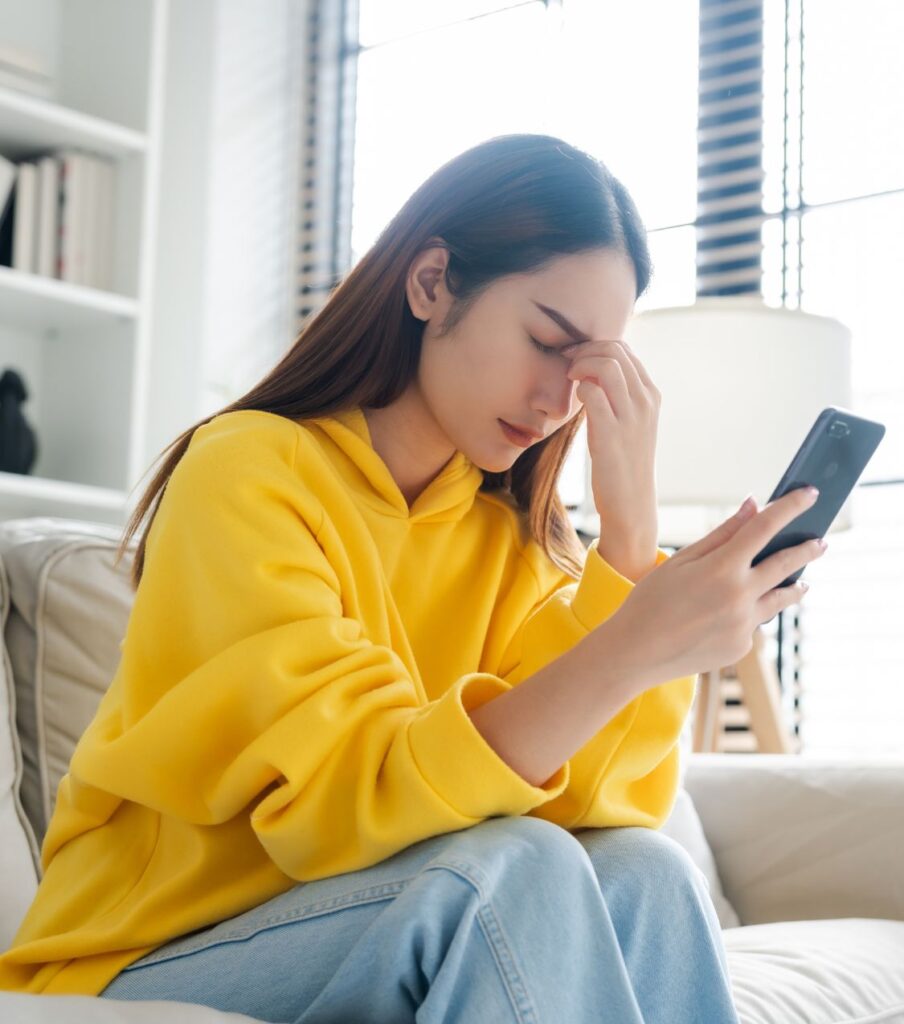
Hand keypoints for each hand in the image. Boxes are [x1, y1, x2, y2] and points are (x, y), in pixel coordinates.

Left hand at [562, 336, 661, 570]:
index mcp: (650, 394)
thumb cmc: (623, 462)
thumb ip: (619, 396)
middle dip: (583, 350)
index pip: (623, 349)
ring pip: (606, 364)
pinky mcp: (611, 433)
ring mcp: (631, 416)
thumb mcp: (629, 423)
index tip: (573, 357)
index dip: (593, 346)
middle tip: (564, 364)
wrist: (631, 502)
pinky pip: (592, 392)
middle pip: (614, 350)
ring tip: (567, 378)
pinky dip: (578, 388)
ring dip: (579, 364)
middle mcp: (645, 401)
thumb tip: (593, 373)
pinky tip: (571, 402)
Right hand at [599, 487, 824, 691]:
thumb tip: (751, 506)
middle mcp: (740, 596)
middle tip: (820, 542)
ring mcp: (744, 625)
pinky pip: (755, 623)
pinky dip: (752, 612)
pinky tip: (737, 612)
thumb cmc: (650, 600)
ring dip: (795, 586)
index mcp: (722, 568)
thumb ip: (721, 534)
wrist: (635, 653)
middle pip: (786, 564)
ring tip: (803, 581)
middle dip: (806, 549)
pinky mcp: (741, 647)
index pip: (765, 527)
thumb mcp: (681, 561)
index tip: (809, 493)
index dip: (790, 507)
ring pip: (781, 599)